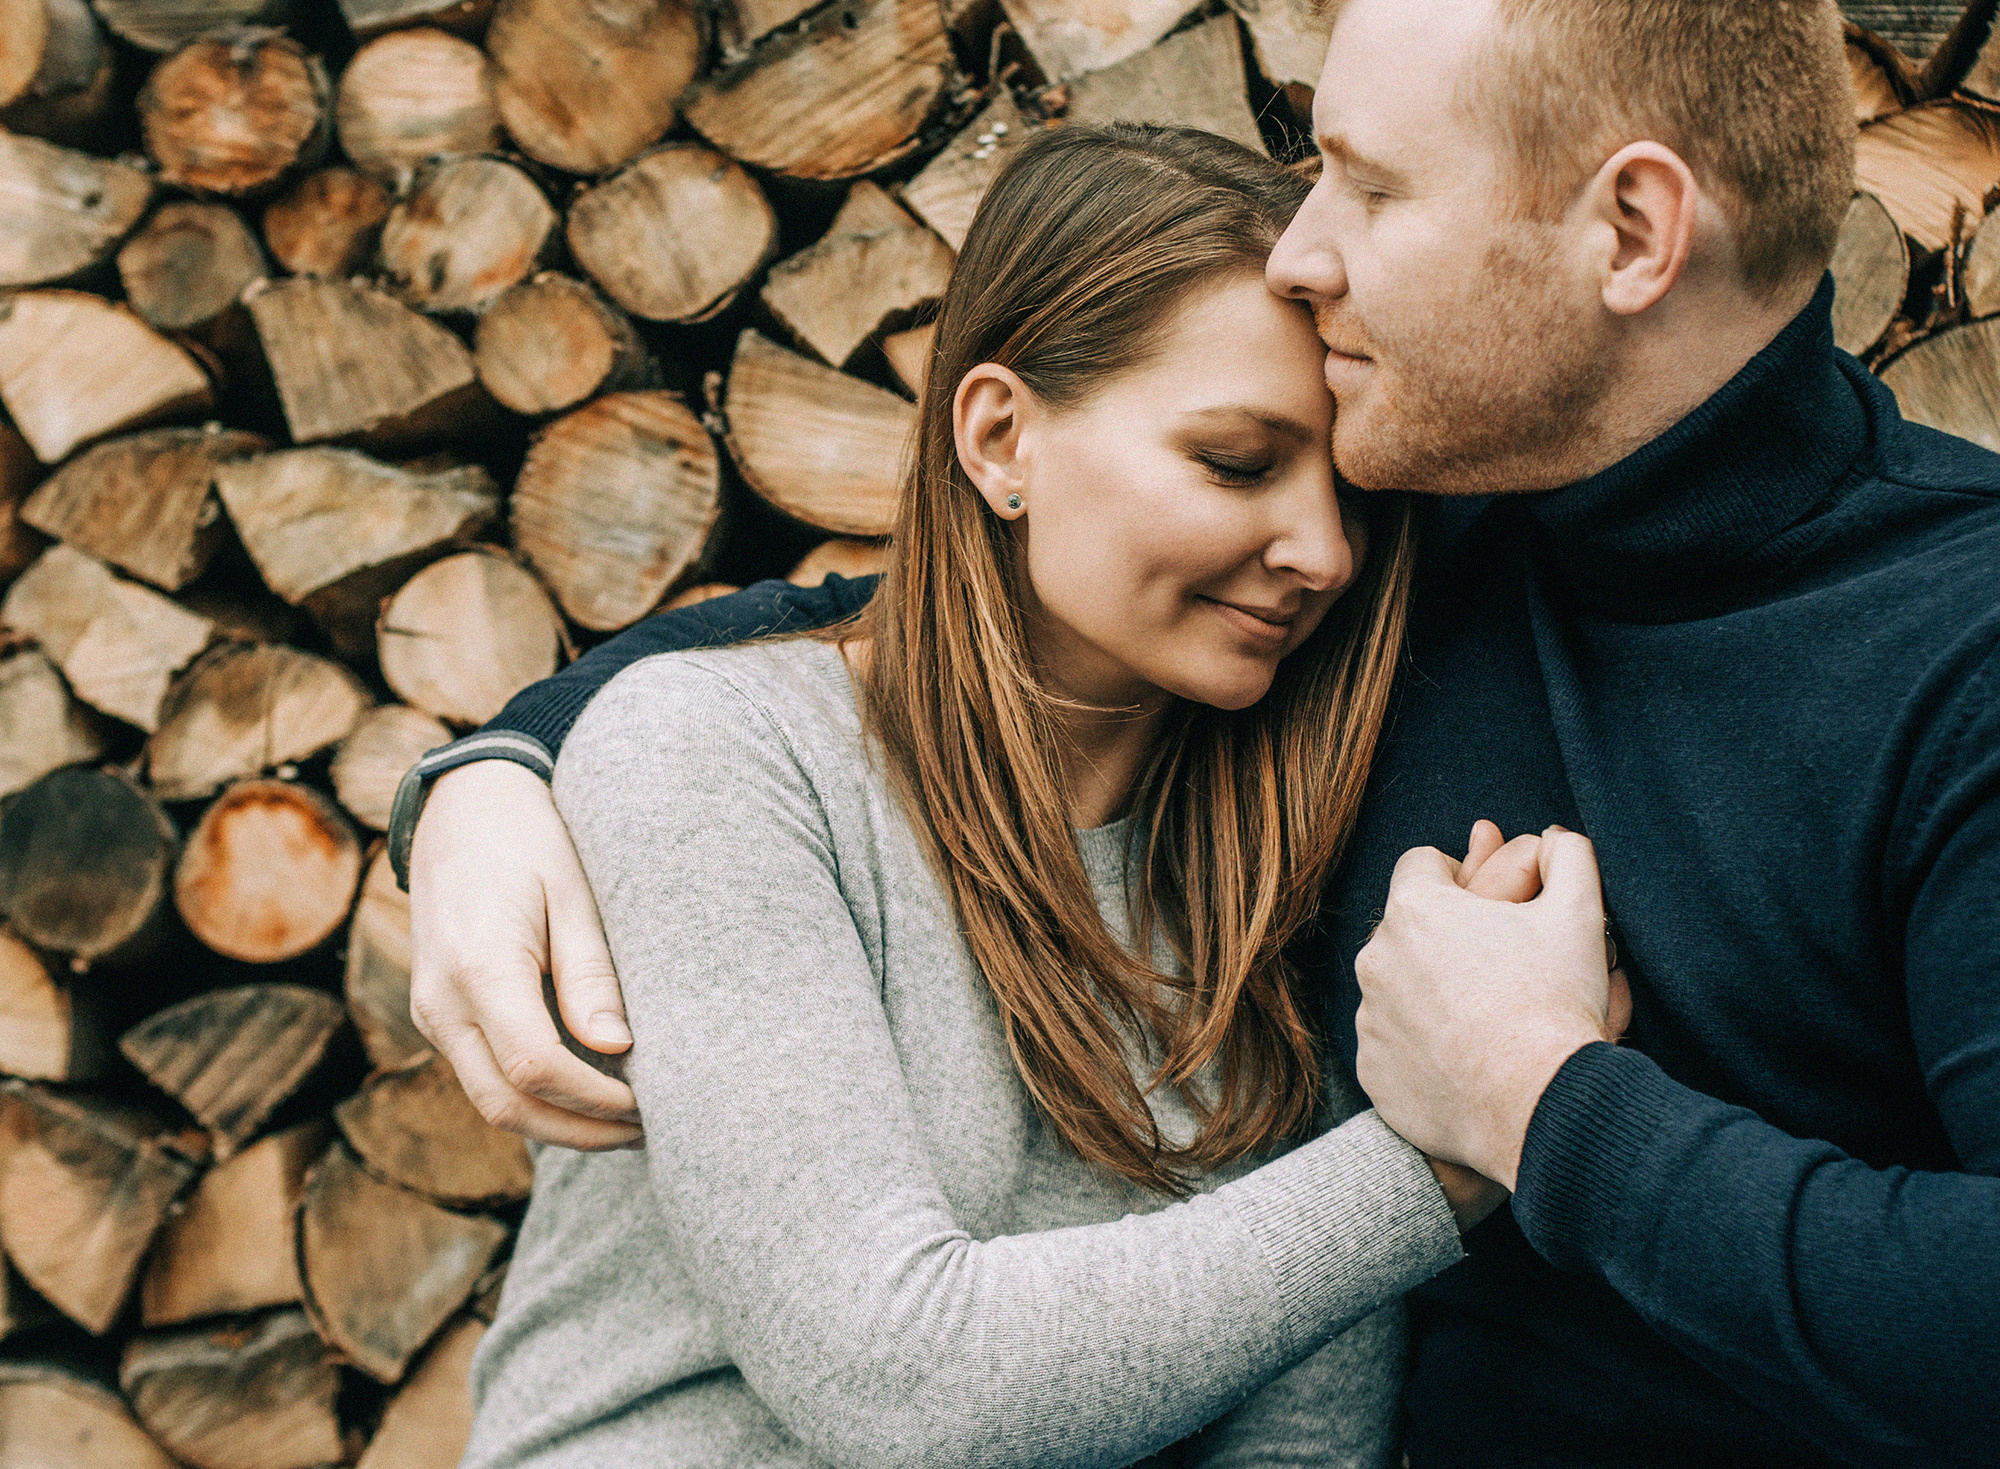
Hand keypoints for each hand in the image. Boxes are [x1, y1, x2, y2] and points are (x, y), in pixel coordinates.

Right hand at [408, 760, 641, 1148]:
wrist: (462, 805)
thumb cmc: (530, 838)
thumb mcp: (573, 893)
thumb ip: (589, 974)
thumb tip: (615, 1049)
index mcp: (478, 967)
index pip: (536, 1067)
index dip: (596, 1100)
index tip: (652, 1103)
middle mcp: (441, 1001)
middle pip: (506, 1105)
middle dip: (580, 1130)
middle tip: (651, 1130)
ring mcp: (432, 1012)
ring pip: (491, 1101)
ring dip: (558, 1123)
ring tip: (628, 1123)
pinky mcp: (440, 1013)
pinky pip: (484, 1075)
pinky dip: (535, 1097)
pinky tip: (591, 1092)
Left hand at [1410, 821, 1553, 1231]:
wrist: (1540, 1106)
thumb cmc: (1556, 1004)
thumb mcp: (1578, 914)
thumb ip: (1569, 857)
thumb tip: (1558, 837)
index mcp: (1415, 909)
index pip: (1422, 865)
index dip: (1459, 877)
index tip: (1487, 906)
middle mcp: (1375, 958)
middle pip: (1406, 929)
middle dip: (1443, 939)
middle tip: (1494, 966)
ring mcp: (1369, 1018)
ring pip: (1396, 989)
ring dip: (1429, 994)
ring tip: (1483, 1018)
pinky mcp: (1372, 1072)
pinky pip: (1392, 1048)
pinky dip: (1420, 1050)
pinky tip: (1464, 1061)